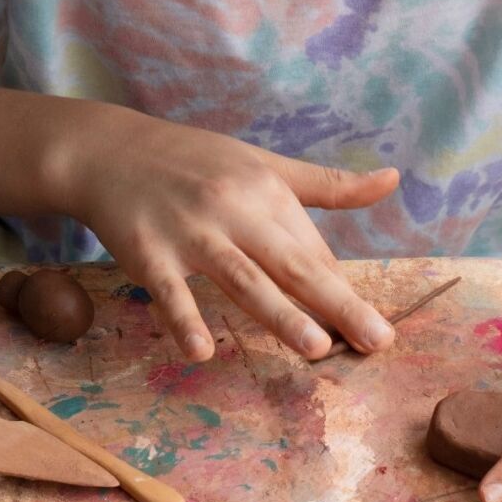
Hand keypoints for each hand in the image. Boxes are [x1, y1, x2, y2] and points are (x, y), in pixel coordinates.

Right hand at [62, 107, 399, 360]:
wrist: (108, 149)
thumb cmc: (198, 163)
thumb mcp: (267, 165)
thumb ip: (330, 184)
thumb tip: (393, 179)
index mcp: (269, 195)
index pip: (315, 254)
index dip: (346, 294)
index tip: (378, 332)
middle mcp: (235, 212)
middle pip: (293, 265)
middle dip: (337, 305)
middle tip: (376, 341)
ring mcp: (191, 233)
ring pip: (243, 278)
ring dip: (280, 314)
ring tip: (317, 348)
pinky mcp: (147, 252)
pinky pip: (169, 291)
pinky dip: (183, 319)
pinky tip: (202, 351)